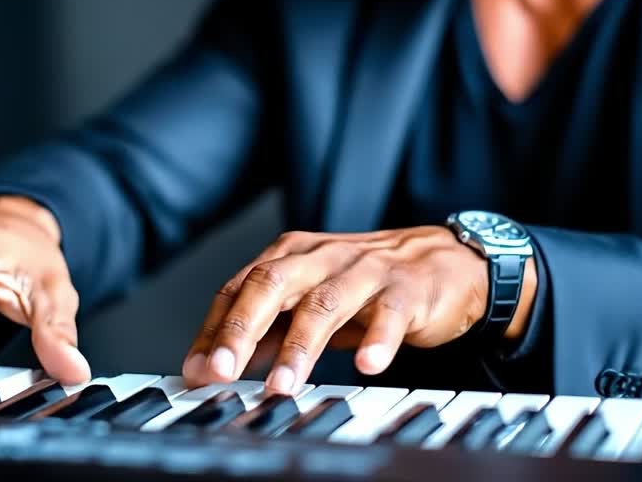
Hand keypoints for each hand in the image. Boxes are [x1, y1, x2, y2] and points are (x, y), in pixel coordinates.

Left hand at [180, 226, 535, 394]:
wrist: (443, 261)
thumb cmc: (367, 283)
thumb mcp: (310, 300)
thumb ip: (267, 327)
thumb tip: (217, 363)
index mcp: (291, 255)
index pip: (240, 287)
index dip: (215, 329)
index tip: (197, 369)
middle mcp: (321, 256)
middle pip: (272, 284)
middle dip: (242, 329)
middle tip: (223, 371)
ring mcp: (364, 270)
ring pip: (324, 303)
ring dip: (299, 346)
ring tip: (282, 385)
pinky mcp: (406, 289)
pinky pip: (390, 314)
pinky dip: (378, 339)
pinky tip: (368, 365)